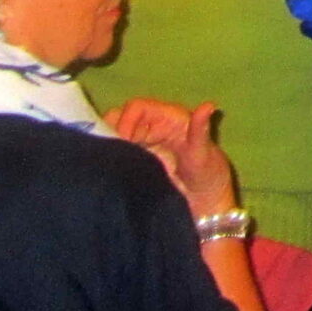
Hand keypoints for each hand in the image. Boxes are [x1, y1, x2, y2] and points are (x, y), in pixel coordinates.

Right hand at [104, 98, 239, 219]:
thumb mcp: (203, 155)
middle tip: (105, 154)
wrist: (204, 205)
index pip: (138, 108)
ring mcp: (142, 143)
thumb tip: (208, 105)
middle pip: (120, 117)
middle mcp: (152, 126)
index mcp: (169, 118)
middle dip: (109, 131)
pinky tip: (104, 169)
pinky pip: (116, 151)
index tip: (120, 143)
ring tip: (103, 162)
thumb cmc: (208, 175)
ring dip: (106, 143)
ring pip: (114, 133)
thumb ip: (200, 130)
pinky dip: (107, 156)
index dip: (125, 121)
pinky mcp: (136, 159)